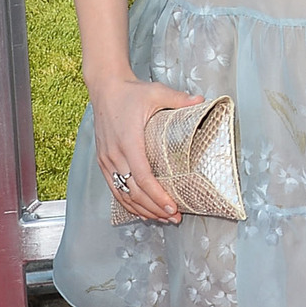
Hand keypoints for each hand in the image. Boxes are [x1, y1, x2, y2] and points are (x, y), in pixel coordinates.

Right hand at [92, 75, 204, 222]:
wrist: (105, 88)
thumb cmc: (131, 92)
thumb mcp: (156, 92)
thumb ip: (178, 99)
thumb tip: (202, 101)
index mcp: (129, 141)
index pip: (142, 177)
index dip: (157, 196)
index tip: (172, 207)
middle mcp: (115, 154)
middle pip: (134, 191)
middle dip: (155, 208)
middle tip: (175, 217)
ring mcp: (106, 160)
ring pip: (122, 194)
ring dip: (142, 209)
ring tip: (162, 218)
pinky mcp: (103, 161)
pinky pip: (114, 188)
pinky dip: (128, 203)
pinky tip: (142, 211)